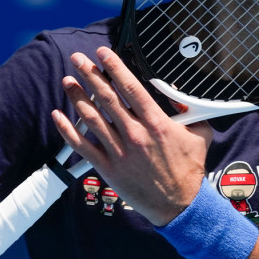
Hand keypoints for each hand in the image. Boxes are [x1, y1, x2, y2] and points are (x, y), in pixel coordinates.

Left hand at [52, 47, 212, 225]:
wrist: (179, 205)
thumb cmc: (189, 169)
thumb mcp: (200, 134)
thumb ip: (189, 111)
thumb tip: (179, 91)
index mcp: (156, 123)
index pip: (130, 88)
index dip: (114, 67)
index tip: (102, 53)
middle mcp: (134, 134)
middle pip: (106, 97)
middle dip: (89, 75)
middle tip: (77, 58)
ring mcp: (119, 151)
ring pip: (91, 118)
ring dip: (77, 97)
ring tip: (67, 80)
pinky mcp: (108, 168)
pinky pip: (82, 146)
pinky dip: (68, 130)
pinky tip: (58, 116)